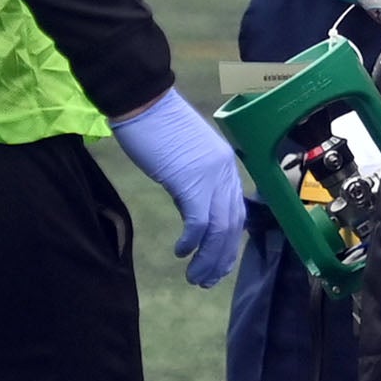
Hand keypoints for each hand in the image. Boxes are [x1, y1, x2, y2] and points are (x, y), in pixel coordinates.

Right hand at [111, 89, 249, 288]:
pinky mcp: (190, 182)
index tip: (219, 262)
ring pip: (220, 229)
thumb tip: (191, 215)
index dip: (229, 241)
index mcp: (226, 166)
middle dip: (222, 258)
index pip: (236, 211)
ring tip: (195, 277)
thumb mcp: (183, 158)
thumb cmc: (157, 124)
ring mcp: (210, 177)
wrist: (144, 101)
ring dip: (208, 258)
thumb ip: (192, 185)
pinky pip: (198, 222)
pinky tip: (182, 252)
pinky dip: (192, 242)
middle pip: (233, 225)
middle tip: (208, 279)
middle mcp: (226, 173)